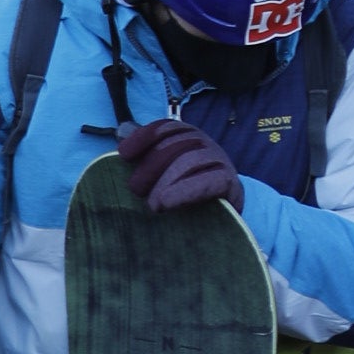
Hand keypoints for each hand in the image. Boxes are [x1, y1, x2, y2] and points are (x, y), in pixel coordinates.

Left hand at [117, 113, 242, 214]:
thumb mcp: (161, 173)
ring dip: (166, 181)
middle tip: (136, 190)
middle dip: (152, 165)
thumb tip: (122, 131)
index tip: (124, 154)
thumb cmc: (184, 197)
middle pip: (176, 143)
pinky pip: (210, 181)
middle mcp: (206, 144)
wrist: (220, 226)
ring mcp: (221, 162)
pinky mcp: (232, 185)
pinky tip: (166, 202)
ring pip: (190, 160)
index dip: (144, 137)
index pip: (166, 128)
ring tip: (153, 204)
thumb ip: (145, 153)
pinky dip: (186, 191)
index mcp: (189, 137)